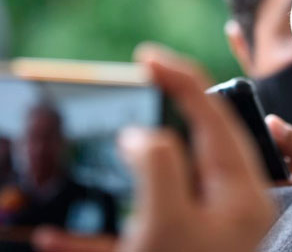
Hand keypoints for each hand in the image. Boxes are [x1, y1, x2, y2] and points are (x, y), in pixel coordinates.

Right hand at [33, 43, 274, 251]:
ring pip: (158, 193)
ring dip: (120, 177)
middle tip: (125, 95)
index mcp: (238, 192)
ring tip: (90, 156)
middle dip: (156, 119)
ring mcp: (198, 240)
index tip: (145, 57)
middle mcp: (224, 212)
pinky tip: (54, 240)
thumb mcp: (167, 221)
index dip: (181, 79)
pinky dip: (96, 237)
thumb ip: (158, 164)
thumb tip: (144, 135)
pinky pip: (131, 242)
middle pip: (191, 148)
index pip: (213, 116)